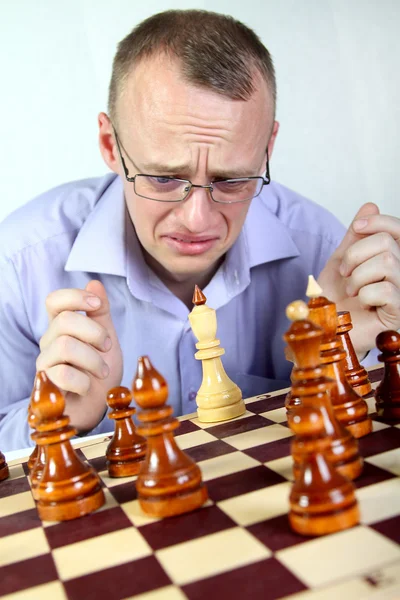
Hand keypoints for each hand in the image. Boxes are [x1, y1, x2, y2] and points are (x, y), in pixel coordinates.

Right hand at [37, 280, 122, 431]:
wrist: (97, 407)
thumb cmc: (99, 371)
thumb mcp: (106, 338)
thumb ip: (100, 313)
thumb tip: (94, 282)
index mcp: (62, 327)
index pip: (54, 300)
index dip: (74, 296)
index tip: (96, 305)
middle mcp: (49, 342)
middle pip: (64, 321)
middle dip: (94, 333)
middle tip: (108, 347)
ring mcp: (45, 364)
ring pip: (65, 346)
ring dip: (93, 360)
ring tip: (102, 372)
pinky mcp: (46, 386)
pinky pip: (62, 374)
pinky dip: (83, 381)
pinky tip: (87, 387)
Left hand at [318, 203, 399, 355]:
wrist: (327, 328)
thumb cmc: (336, 298)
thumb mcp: (341, 261)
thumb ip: (356, 237)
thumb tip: (370, 206)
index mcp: (392, 259)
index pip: (399, 230)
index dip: (379, 223)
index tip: (357, 229)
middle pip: (388, 244)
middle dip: (356, 255)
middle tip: (345, 272)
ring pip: (389, 262)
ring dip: (359, 275)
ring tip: (351, 290)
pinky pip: (387, 290)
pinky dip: (365, 294)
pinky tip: (362, 304)